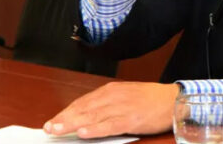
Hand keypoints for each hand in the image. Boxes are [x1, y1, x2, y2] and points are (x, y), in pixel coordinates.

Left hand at [43, 82, 179, 137]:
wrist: (173, 100)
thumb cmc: (150, 100)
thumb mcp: (126, 96)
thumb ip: (107, 104)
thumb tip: (86, 116)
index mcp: (111, 90)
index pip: (83, 101)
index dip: (66, 112)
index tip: (53, 120)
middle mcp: (114, 96)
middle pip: (84, 108)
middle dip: (64, 118)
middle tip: (48, 127)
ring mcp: (122, 107)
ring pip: (92, 117)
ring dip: (73, 124)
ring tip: (58, 130)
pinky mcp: (131, 119)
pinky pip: (109, 125)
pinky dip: (95, 129)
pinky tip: (83, 133)